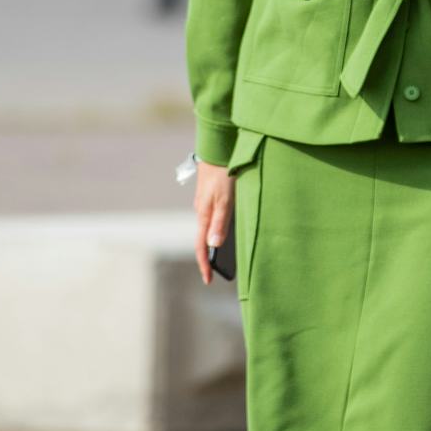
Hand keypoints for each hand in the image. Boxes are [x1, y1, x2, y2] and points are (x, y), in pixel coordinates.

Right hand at [194, 160, 234, 283]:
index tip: (208, 281)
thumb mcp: (225, 199)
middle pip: (204, 239)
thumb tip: (214, 245)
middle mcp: (202, 212)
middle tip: (218, 271)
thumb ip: (220, 222)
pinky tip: (228, 231)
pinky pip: (213, 218)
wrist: (218, 149)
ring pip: (209, 228)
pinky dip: (218, 229)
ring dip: (214, 243)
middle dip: (209, 257)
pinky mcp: (211, 197)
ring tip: (226, 256)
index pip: (201, 246)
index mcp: (204, 215)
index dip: (204, 265)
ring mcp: (206, 204)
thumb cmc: (223, 174)